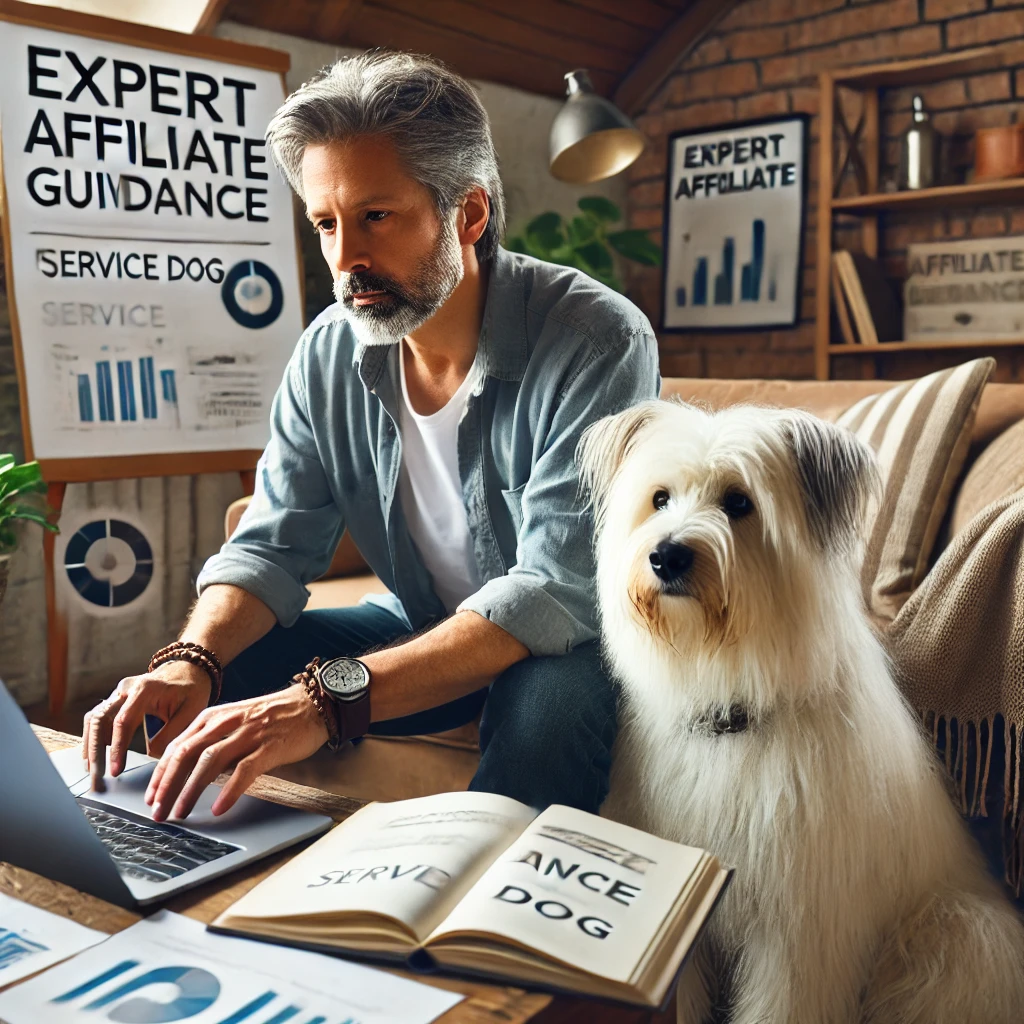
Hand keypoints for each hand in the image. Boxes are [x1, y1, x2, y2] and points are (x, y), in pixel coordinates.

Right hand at [81, 661, 210, 789]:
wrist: (189, 670)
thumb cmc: (192, 690)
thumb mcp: (192, 711)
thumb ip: (172, 733)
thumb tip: (151, 756)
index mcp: (145, 689)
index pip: (123, 722)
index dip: (117, 748)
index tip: (115, 770)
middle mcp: (127, 688)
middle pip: (100, 718)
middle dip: (95, 749)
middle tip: (96, 775)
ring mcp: (119, 692)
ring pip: (94, 718)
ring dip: (90, 744)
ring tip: (92, 770)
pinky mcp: (117, 698)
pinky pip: (99, 717)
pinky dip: (94, 736)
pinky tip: (95, 755)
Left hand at [144, 684, 328, 820]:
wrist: (311, 704)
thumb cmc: (273, 717)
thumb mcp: (235, 722)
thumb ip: (214, 742)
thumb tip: (188, 773)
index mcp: (213, 716)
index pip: (176, 746)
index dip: (160, 774)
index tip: (151, 797)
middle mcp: (226, 722)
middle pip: (186, 754)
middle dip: (167, 785)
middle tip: (158, 811)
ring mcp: (248, 733)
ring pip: (209, 762)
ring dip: (190, 790)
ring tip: (181, 812)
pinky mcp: (269, 746)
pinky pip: (244, 770)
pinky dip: (229, 790)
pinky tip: (219, 807)